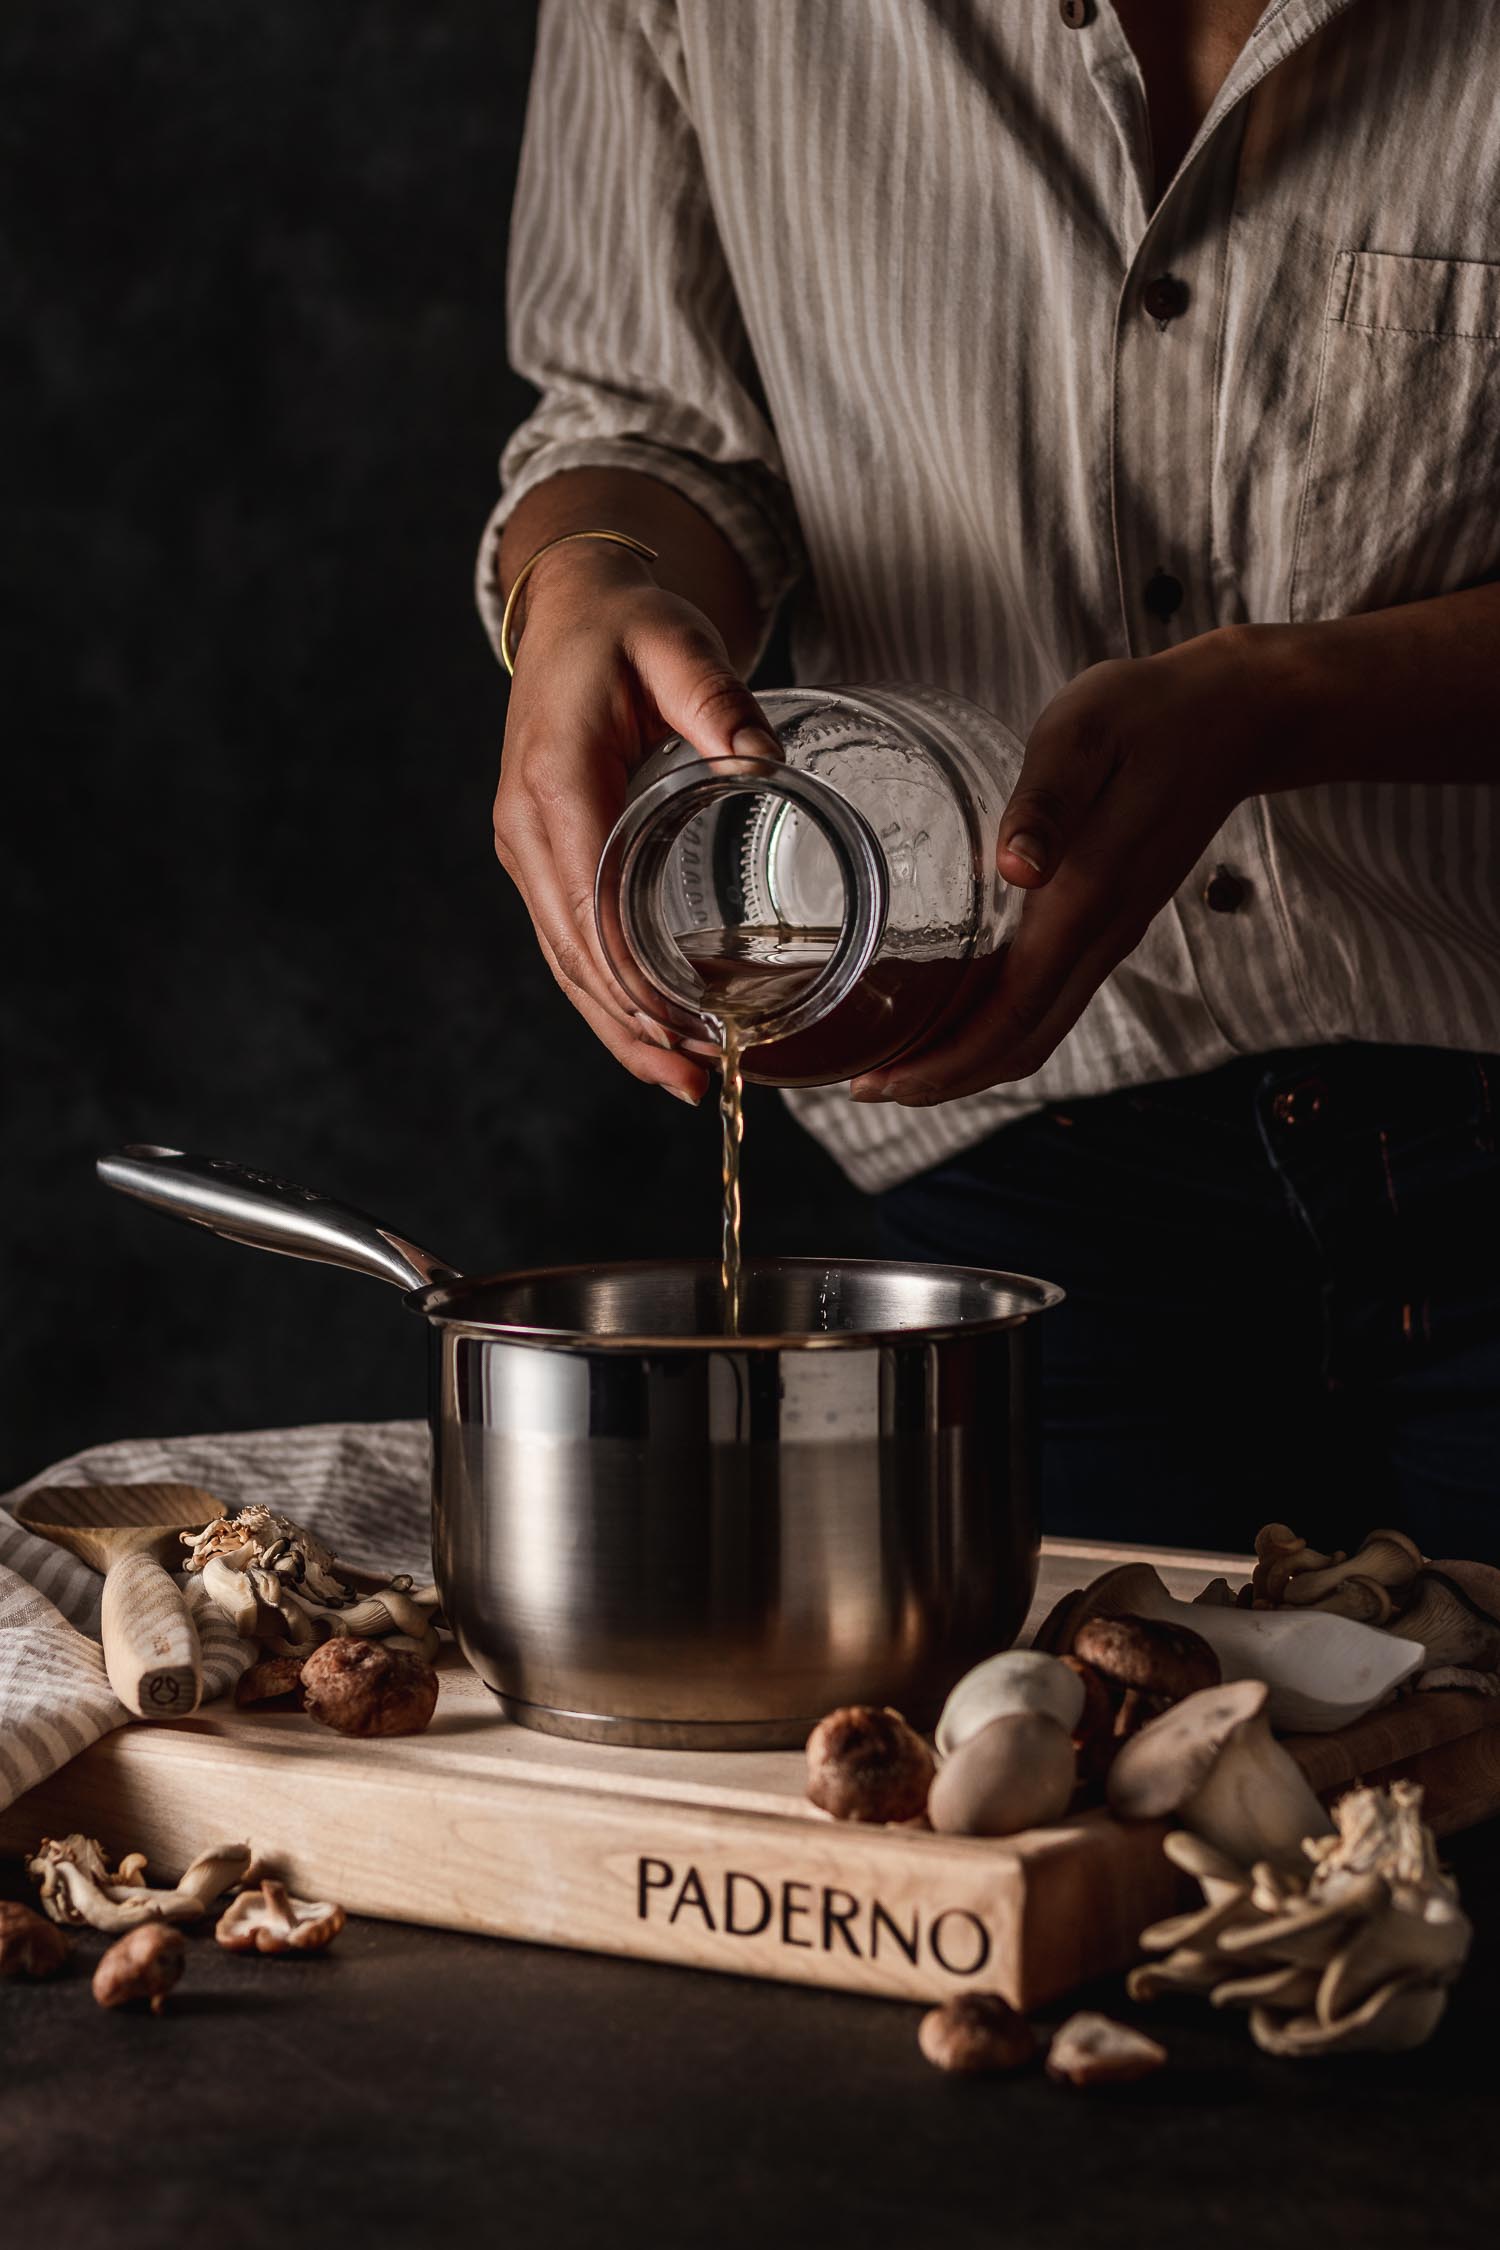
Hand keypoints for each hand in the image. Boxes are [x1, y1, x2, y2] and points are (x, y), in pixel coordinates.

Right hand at [493, 540, 779, 1101]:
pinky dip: (610, 997)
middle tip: (699, 1079)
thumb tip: (762, 759)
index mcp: (555, 781)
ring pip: (567, 963)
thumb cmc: (624, 626)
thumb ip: (716, 695)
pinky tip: (656, 1036)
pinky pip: (571, 944)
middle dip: (632, 1025)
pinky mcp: (545, 859)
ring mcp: (529, 849)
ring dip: (620, 1028)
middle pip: (573, 953)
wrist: (573, 610)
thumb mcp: (675, 640)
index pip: (587, 902)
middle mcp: (528, 828)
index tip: (684, 1024)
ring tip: (686, 1082)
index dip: (631, 975)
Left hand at [850, 628, 1270, 1103]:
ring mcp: (1112, 934)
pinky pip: (1052, 999)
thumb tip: (1015, 866)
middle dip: (945, 1079)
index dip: (947, 1062)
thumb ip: (1047, 802)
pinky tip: (957, 1012)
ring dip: (970, 1060)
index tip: (880, 1081)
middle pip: (1023, 1043)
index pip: (1013, 1013)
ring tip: (901, 1060)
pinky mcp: (1112, 921)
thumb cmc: (1147, 714)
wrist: (1236, 716)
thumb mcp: (1083, 735)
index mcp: (1086, 898)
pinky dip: (999, 1026)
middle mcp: (1102, 934)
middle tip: (869, 1085)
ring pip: (1040, 1030)